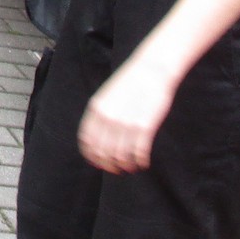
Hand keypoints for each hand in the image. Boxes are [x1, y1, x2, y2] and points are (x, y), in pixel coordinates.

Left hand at [77, 55, 177, 172]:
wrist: (151, 69)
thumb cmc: (130, 83)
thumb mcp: (107, 95)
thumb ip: (101, 116)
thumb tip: (98, 140)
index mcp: (96, 109)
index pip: (88, 143)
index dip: (93, 157)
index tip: (100, 163)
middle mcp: (108, 117)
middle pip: (103, 153)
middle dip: (109, 166)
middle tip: (117, 169)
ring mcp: (126, 122)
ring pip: (120, 156)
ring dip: (126, 166)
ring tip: (131, 167)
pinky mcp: (144, 126)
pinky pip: (138, 152)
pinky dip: (140, 161)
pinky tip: (143, 162)